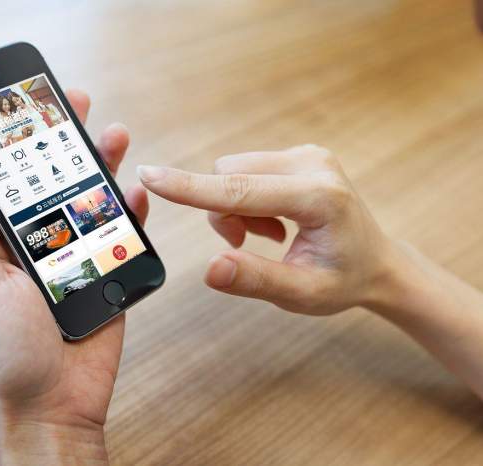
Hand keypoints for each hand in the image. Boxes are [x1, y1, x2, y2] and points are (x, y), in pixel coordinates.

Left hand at [0, 89, 148, 463]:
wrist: (55, 402)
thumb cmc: (8, 351)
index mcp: (6, 240)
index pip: (12, 180)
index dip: (20, 141)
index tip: (28, 105)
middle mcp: (43, 241)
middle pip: (58, 181)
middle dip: (68, 140)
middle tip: (77, 103)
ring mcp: (79, 256)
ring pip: (93, 201)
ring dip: (104, 165)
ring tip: (113, 135)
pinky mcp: (109, 273)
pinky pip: (123, 236)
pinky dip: (132, 214)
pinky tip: (136, 194)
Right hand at [138, 145, 393, 314]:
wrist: (377, 263)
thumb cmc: (342, 281)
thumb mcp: (301, 294)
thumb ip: (255, 280)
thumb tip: (210, 269)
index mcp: (319, 198)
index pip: (240, 191)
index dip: (190, 188)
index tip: (149, 175)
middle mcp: (313, 164)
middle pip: (230, 177)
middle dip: (224, 214)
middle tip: (249, 244)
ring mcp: (308, 154)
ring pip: (233, 172)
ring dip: (236, 208)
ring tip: (269, 235)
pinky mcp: (300, 154)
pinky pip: (246, 169)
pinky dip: (247, 199)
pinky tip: (276, 220)